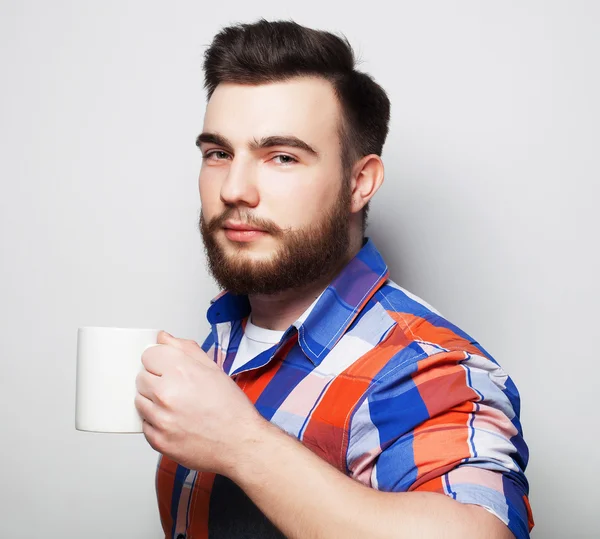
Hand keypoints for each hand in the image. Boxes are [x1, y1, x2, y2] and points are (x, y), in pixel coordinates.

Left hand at [135, 331, 264, 474]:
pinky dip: (156, 422)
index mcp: (181, 371)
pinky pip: (144, 423)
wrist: (240, 443)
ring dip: (153, 401)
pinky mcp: (157, 440)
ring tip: (177, 406)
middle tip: (177, 389)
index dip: (160, 360)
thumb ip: (184, 349)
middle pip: (141, 377)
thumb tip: (163, 338)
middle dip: (155, 380)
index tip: (168, 367)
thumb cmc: (231, 408)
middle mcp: (166, 393)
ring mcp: (160, 418)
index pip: (148, 355)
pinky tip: (176, 421)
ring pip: (139, 400)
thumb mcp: (213, 369)